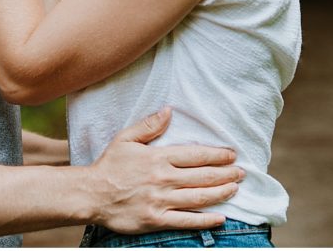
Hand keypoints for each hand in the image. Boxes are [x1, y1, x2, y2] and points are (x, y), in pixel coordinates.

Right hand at [88, 107, 242, 233]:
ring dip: (221, 193)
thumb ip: (149, 126)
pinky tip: (221, 217)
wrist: (91, 194)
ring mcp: (161, 201)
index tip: (231, 154)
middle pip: (202, 176)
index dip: (216, 155)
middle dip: (225, 174)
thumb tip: (169, 111)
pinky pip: (186, 221)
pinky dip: (206, 220)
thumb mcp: (125, 139)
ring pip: (199, 198)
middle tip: (241, 173)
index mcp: (157, 158)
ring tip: (235, 189)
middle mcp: (163, 179)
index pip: (195, 155)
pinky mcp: (156, 220)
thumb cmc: (109, 166)